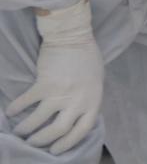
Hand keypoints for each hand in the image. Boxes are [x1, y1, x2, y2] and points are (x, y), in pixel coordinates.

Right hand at [5, 0, 102, 154]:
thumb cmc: (87, 58)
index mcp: (94, 100)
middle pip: (57, 131)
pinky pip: (26, 103)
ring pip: (38, 121)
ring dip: (25, 129)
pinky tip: (10, 111)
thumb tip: (76, 116)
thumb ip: (87, 99)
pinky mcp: (44, 84)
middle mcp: (78, 100)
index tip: (55, 150)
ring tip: (19, 131)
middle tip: (32, 142)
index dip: (68, 143)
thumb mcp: (96, 81)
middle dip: (42, 140)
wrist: (73, 36)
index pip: (82, 130)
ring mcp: (61, 93)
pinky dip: (15, 109)